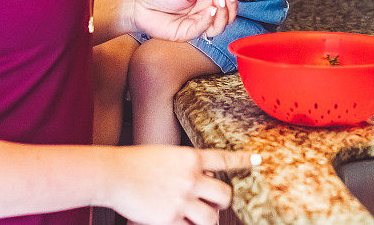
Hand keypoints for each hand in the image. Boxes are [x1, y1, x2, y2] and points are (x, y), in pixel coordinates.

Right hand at [100, 145, 257, 224]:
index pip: (224, 158)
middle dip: (222, 201)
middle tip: (213, 203)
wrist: (114, 173)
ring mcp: (182, 198)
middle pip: (225, 194)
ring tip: (198, 218)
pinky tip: (182, 223)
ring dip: (209, 219)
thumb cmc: (136, 163)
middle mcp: (191, 177)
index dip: (244, 159)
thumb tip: (202, 178)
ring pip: (212, 216)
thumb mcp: (166, 155)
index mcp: (190, 158)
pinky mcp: (170, 217)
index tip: (258, 160)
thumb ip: (186, 166)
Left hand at [131, 0, 238, 40]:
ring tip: (220, 2)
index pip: (224, 1)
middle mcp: (202, 13)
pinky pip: (203, 30)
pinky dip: (210, 21)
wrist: (139, 5)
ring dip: (223, 14)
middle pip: (225, 15)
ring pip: (219, 26)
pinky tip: (210, 10)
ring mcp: (195, 24)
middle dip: (231, 6)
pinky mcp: (187, 34)